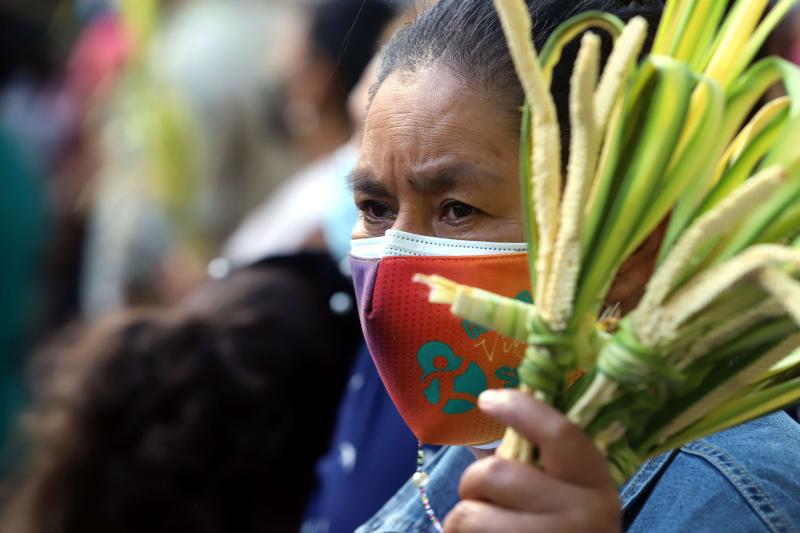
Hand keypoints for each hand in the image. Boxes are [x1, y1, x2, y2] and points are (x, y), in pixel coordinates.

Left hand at [443, 389, 620, 531]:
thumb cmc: (561, 529)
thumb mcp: (565, 495)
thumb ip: (537, 463)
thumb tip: (492, 411)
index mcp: (596, 486)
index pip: (560, 434)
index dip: (519, 408)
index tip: (487, 398)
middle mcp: (584, 517)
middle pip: (495, 473)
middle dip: (471, 481)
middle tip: (476, 494)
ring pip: (468, 516)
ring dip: (460, 521)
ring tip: (479, 529)